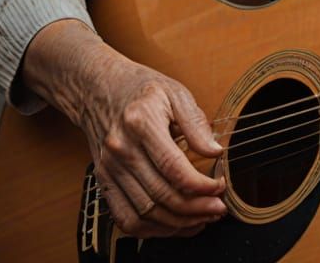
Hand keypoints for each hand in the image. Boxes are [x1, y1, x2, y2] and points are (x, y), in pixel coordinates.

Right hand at [22, 20, 226, 237]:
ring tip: (203, 220)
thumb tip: (215, 151)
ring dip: (177, 223)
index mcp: (141, 123)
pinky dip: (151, 229)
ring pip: (144, 212)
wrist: (99, 89)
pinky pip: (125, 218)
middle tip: (218, 209)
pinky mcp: (103, 181)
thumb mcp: (176, 93)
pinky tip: (175, 225)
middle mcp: (121, 149)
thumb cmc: (142, 90)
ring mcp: (109, 168)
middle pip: (160, 194)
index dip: (200, 184)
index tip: (220, 187)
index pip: (172, 166)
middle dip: (194, 209)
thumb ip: (196, 123)